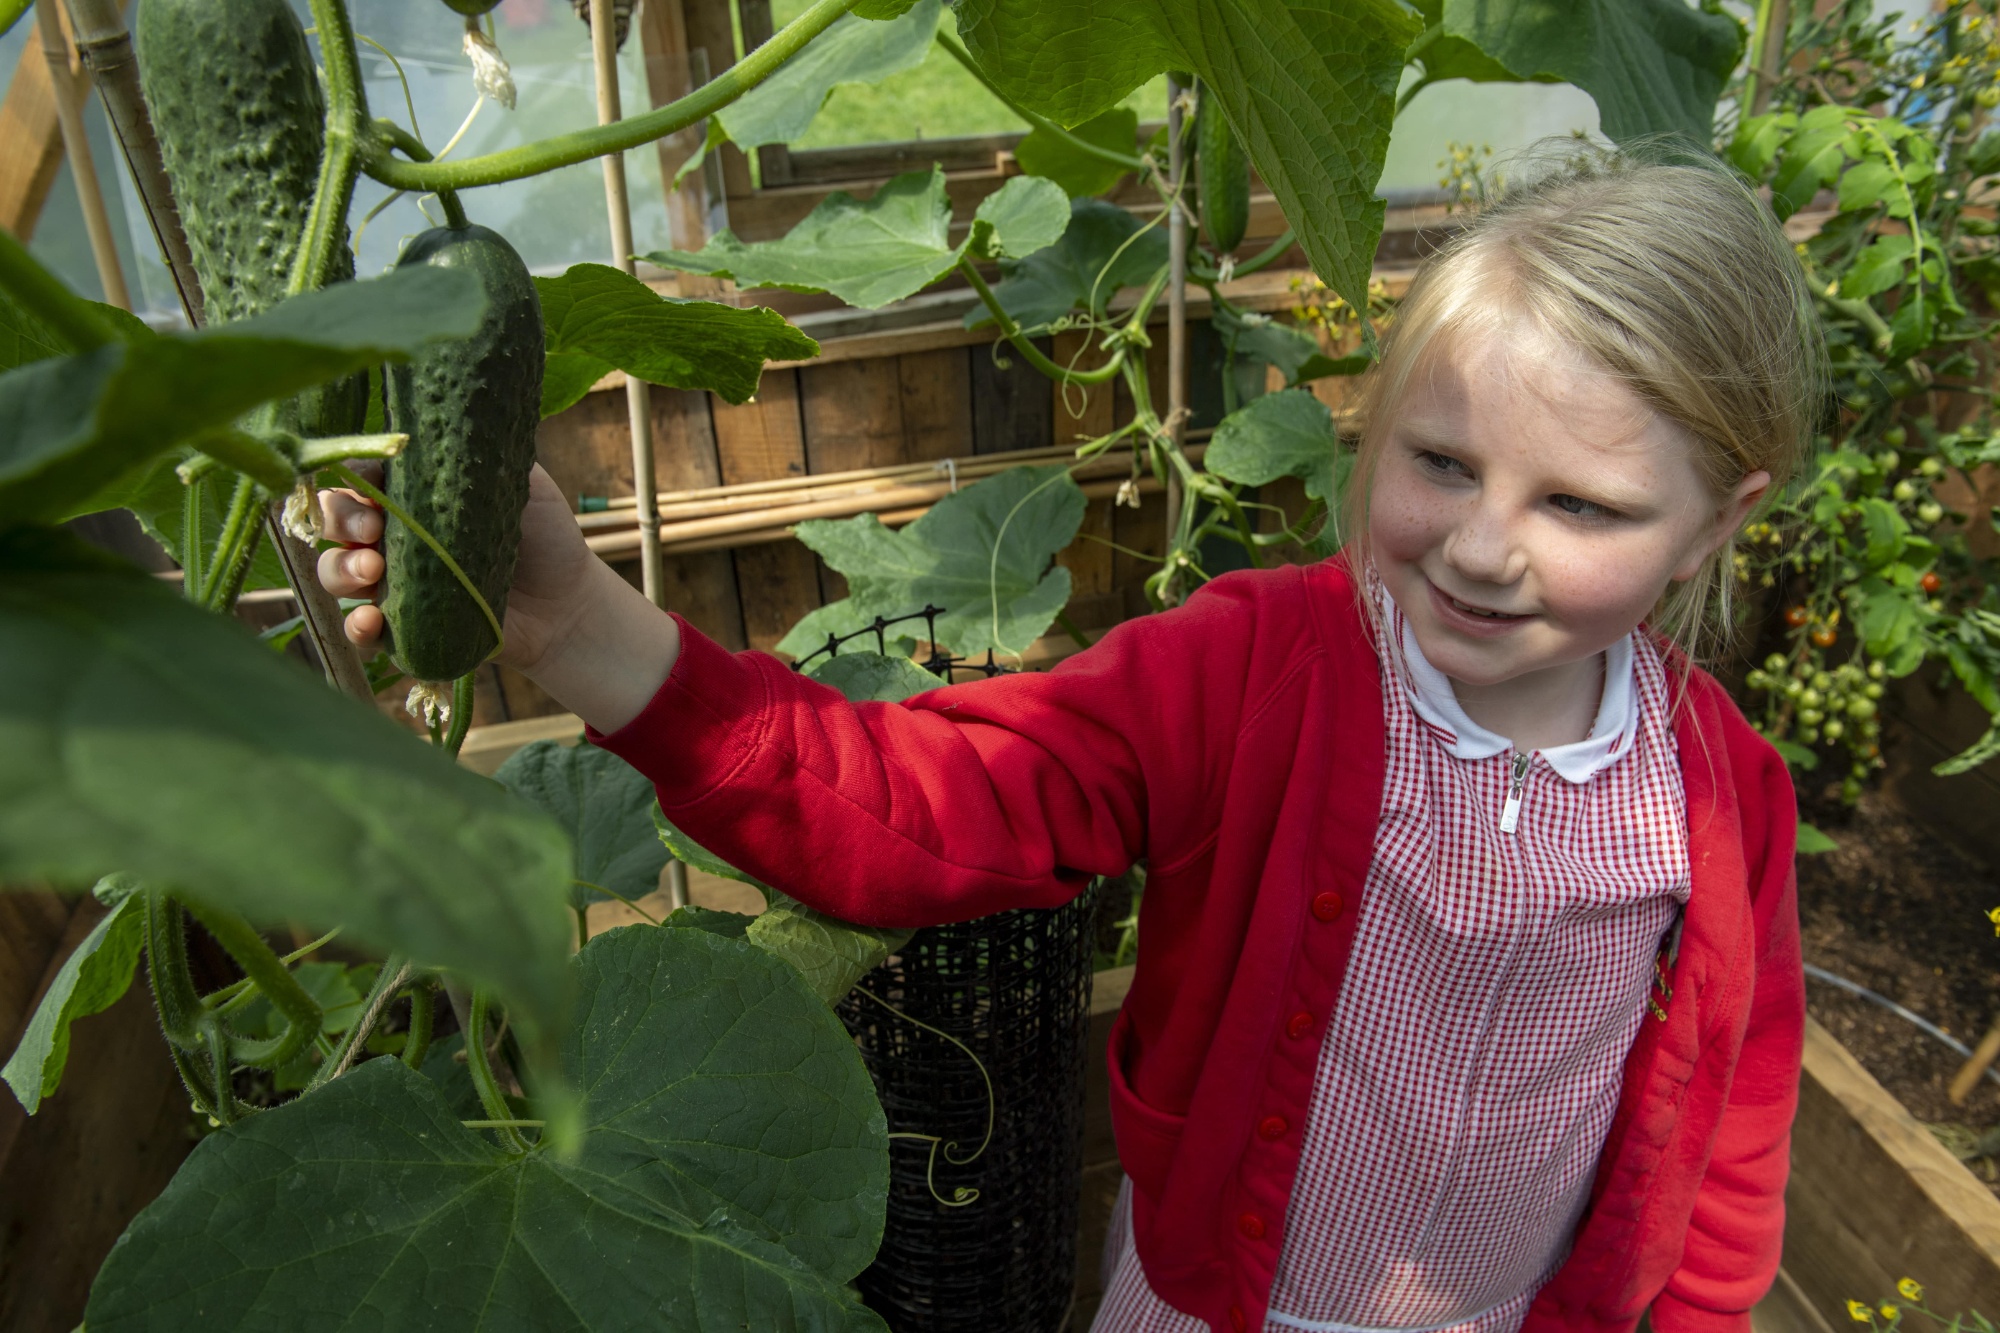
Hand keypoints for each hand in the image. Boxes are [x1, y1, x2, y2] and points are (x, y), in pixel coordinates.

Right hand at [315, 462, 679, 731]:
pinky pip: (362, 634)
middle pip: (334, 524)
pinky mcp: (404, 632)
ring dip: (340, 572)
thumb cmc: (545, 536)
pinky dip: (357, 628)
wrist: (569, 603)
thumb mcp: (520, 480)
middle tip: (372, 534)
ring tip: (372, 574)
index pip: (358, 480)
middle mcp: (391, 538)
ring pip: (335, 575)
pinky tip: (370, 621)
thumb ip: (482, 449)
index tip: (376, 499)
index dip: (352, 486)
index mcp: (411, 498)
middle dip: (341, 524)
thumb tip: (450, 414)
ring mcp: (393, 586)